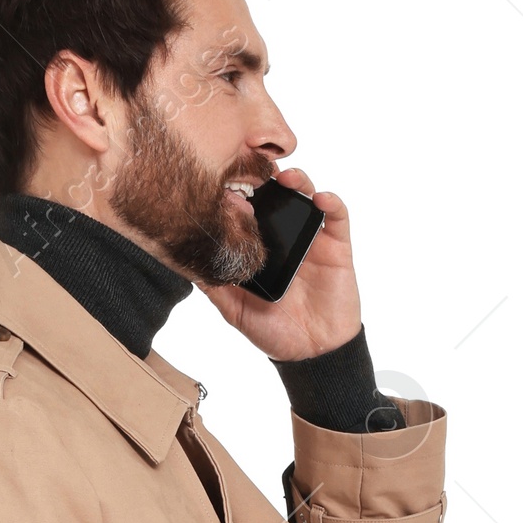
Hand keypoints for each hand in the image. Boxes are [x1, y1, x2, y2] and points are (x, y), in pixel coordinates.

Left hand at [196, 168, 362, 361]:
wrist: (312, 352)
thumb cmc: (274, 331)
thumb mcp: (235, 309)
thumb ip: (214, 286)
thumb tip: (184, 265)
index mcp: (261, 245)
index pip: (250, 209)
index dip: (240, 193)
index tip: (224, 185)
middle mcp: (285, 236)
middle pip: (277, 194)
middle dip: (267, 176)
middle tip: (253, 170)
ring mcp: (311, 238)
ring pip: (306, 196)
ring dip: (298, 181)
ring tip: (286, 179)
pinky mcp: (336, 246)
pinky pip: (337, 217)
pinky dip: (332, 203)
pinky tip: (320, 199)